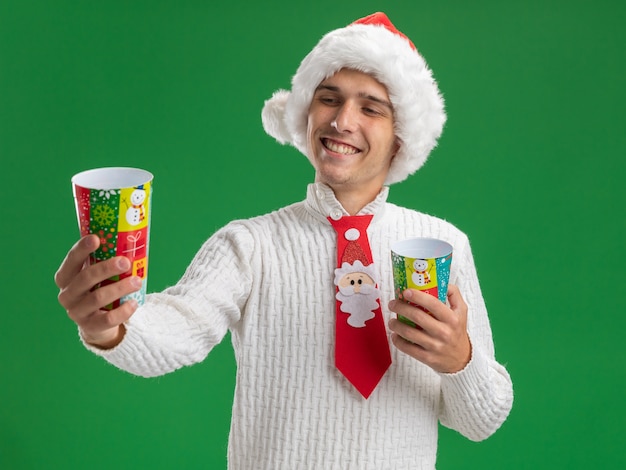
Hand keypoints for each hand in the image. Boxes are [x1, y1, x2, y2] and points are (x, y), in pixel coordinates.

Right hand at [54, 234, 140, 348]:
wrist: (97, 323)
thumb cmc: (98, 290)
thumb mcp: (97, 276)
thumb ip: (103, 261)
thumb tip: (126, 238)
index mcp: (66, 277)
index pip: (72, 260)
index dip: (82, 249)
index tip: (96, 239)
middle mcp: (67, 294)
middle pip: (85, 278)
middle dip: (106, 268)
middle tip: (125, 262)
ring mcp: (77, 312)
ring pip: (97, 298)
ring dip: (119, 288)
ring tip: (137, 281)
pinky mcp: (90, 326)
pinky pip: (107, 319)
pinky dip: (123, 310)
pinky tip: (134, 303)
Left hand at [388, 284, 470, 373]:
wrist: (461, 359)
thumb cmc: (457, 331)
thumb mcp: (461, 311)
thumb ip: (453, 294)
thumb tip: (441, 280)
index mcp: (452, 318)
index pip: (433, 304)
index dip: (417, 296)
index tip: (405, 291)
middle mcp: (444, 332)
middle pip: (417, 317)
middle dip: (400, 308)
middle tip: (393, 303)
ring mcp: (435, 346)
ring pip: (409, 333)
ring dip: (396, 325)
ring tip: (392, 320)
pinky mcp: (427, 358)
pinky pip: (408, 348)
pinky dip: (398, 341)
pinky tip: (395, 335)